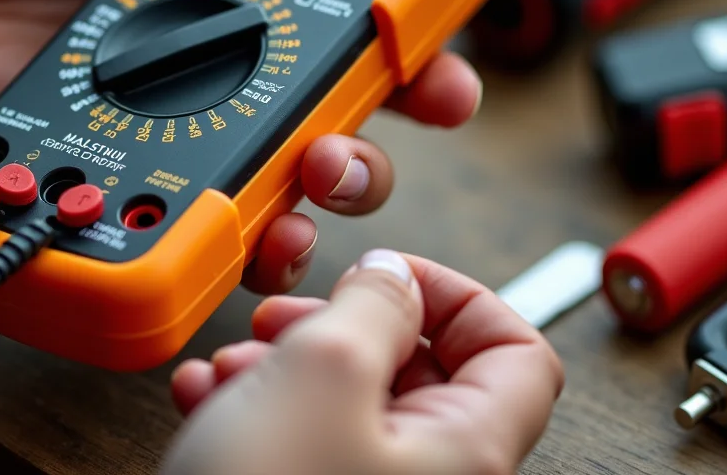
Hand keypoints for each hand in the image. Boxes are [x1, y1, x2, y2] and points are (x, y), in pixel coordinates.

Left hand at [0, 0, 482, 294]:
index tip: (437, 20)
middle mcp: (208, 27)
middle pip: (336, 73)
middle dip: (400, 97)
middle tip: (424, 103)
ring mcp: (177, 100)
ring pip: (291, 146)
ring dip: (340, 167)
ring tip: (333, 167)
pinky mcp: (136, 157)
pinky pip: (214, 200)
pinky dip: (254, 226)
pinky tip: (271, 229)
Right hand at [164, 250, 564, 474]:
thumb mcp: (320, 374)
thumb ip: (371, 307)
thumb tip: (392, 275)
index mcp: (466, 450)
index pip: (516, 351)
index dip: (457, 297)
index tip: (388, 275)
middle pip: (419, 373)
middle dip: (342, 328)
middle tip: (286, 317)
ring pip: (348, 405)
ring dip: (284, 366)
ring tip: (232, 366)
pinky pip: (305, 444)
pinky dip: (258, 410)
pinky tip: (210, 401)